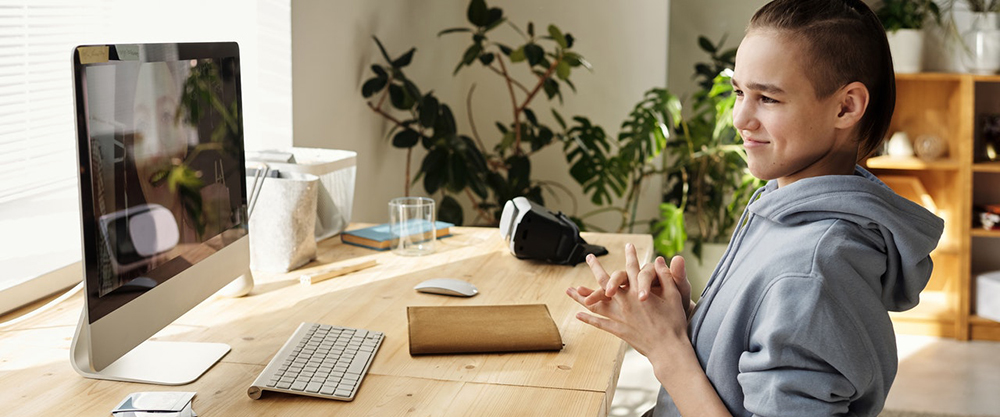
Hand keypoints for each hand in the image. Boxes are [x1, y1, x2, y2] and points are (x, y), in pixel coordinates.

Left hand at [566, 244, 690, 360]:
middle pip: (607, 281)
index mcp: (640, 291)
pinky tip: (578, 315)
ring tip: (570, 290)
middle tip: (589, 257)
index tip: (628, 245)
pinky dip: (588, 319)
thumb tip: (659, 260)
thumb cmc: (674, 322)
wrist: (669, 348)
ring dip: (582, 296)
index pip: (633, 268)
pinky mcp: (618, 330)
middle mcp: (626, 301)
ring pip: (597, 303)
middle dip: (596, 268)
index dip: (631, 256)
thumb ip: (666, 277)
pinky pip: (600, 323)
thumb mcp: (674, 296)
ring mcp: (620, 316)